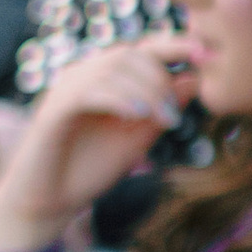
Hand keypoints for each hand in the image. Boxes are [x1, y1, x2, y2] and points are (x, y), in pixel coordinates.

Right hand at [0, 33, 197, 251]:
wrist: (47, 205)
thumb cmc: (90, 171)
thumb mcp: (138, 138)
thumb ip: (162, 110)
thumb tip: (194, 79)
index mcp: (103, 80)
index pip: (139, 51)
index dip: (172, 45)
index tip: (204, 53)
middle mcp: (82, 77)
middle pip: (129, 54)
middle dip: (161, 79)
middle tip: (176, 116)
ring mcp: (65, 91)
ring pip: (111, 68)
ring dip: (146, 91)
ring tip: (165, 120)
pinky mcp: (52, 111)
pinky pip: (87, 92)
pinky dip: (118, 98)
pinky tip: (138, 115)